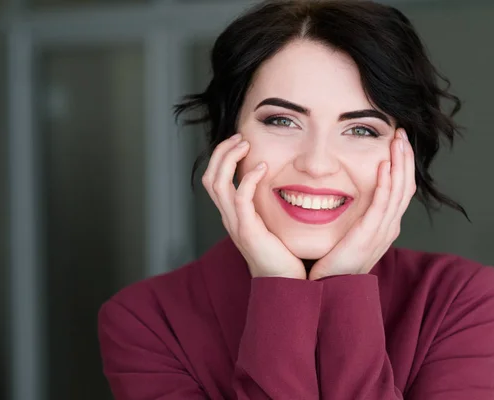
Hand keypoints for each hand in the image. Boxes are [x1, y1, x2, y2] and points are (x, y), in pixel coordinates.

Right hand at [202, 133, 305, 279]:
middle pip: (210, 177)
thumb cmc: (281, 253)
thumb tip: (279, 183)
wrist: (283, 283)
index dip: (222, 157)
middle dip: (221, 152)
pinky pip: (240, 198)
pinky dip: (248, 179)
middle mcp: (228, 217)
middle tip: (240, 137)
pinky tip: (262, 167)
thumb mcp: (270, 223)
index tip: (239, 141)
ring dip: (229, 159)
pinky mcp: (247, 230)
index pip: (214, 179)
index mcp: (232, 214)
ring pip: (217, 184)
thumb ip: (267, 205)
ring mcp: (235, 224)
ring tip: (245, 144)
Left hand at [308, 128, 415, 280]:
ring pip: (398, 191)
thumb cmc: (334, 261)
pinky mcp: (369, 235)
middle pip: (406, 186)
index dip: (402, 165)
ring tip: (397, 141)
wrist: (329, 288)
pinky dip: (386, 183)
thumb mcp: (351, 234)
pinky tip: (384, 165)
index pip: (401, 189)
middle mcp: (389, 227)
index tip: (398, 143)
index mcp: (385, 226)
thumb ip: (357, 216)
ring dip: (399, 164)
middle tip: (402, 134)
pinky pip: (382, 204)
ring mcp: (382, 232)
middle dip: (405, 158)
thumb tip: (351, 195)